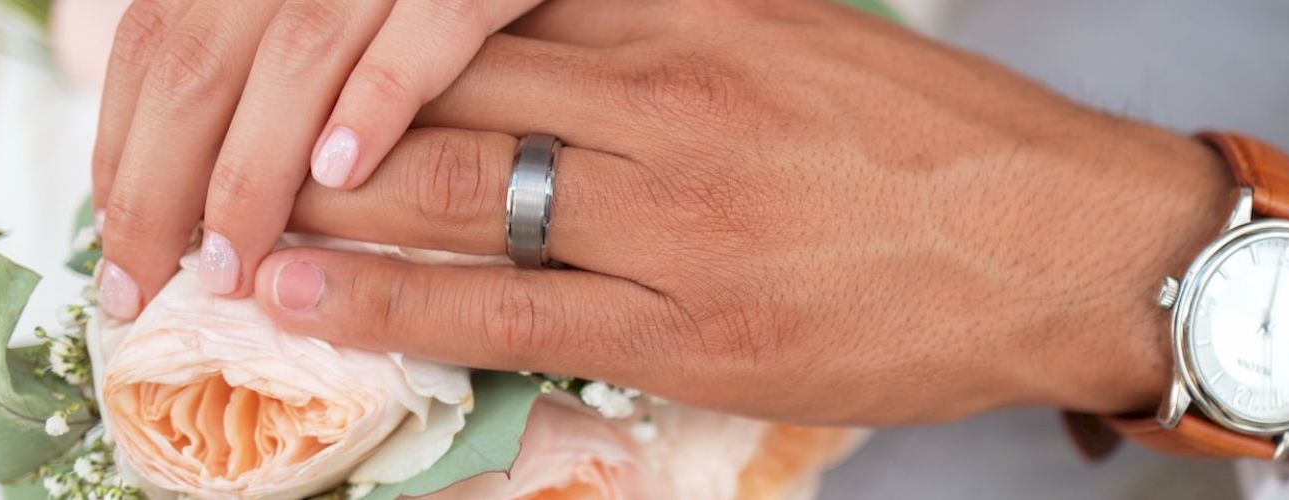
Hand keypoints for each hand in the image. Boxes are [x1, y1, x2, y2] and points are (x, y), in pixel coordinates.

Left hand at [90, 0, 558, 319]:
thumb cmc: (520, 14)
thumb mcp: (369, 23)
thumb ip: (307, 67)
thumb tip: (207, 174)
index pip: (158, 36)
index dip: (123, 144)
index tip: (122, 249)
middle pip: (200, 49)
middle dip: (162, 178)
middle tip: (157, 284)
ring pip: (296, 42)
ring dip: (253, 162)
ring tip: (238, 259)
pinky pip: (436, 16)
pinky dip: (377, 93)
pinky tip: (342, 171)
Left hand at [256, 1, 1234, 424]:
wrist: (1065, 243)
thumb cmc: (942, 146)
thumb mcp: (806, 37)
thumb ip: (681, 25)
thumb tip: (561, 34)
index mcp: (697, 12)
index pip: (490, 7)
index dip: (377, 34)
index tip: (302, 49)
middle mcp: (670, 95)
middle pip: (445, 87)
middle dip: (322, 114)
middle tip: (222, 133)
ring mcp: (676, 213)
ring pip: (455, 192)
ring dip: (321, 201)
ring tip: (223, 213)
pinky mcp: (689, 325)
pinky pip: (505, 312)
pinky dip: (386, 303)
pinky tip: (300, 295)